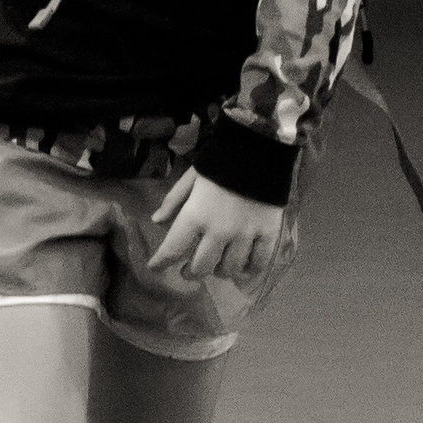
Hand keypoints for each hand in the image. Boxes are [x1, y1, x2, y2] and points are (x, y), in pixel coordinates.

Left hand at [148, 169, 284, 283]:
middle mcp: (218, 232)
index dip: (161, 262)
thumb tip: (156, 221)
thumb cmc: (220, 162)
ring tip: (216, 268)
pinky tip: (243, 269)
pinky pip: (258, 263)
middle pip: (201, 267)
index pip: (172, 249)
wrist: (260, 149)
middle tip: (188, 271)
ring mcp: (245, 235)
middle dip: (190, 273)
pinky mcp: (268, 234)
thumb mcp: (191, 178)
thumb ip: (173, 201)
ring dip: (218, 272)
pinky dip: (249, 271)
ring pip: (229, 269)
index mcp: (195, 216)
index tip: (155, 267)